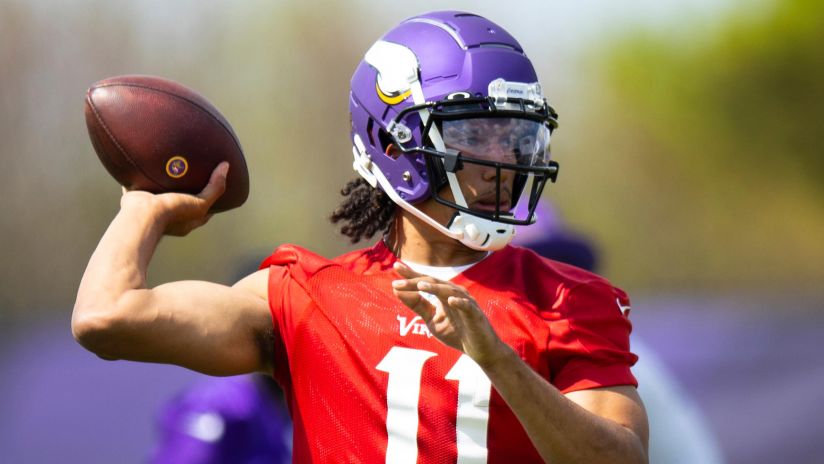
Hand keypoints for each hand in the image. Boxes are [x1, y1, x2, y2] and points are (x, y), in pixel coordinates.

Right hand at [120, 162, 228, 235]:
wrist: (141, 214)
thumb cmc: (173, 213)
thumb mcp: (201, 203)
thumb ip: (215, 188)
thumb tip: (226, 166)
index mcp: (187, 221)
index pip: (204, 209)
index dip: (211, 196)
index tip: (216, 181)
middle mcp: (171, 216)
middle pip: (184, 199)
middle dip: (188, 186)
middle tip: (194, 168)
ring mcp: (154, 207)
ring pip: (163, 191)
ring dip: (167, 181)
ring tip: (173, 162)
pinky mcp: (139, 198)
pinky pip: (143, 184)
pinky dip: (146, 176)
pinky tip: (150, 163)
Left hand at [391, 261, 507, 367]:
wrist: (479, 349)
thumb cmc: (456, 332)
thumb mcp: (431, 319)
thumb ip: (417, 305)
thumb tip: (396, 290)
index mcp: (444, 293)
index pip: (425, 281)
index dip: (411, 274)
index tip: (395, 266)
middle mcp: (455, 293)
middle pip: (434, 283)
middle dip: (416, 281)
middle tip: (398, 281)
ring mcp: (466, 303)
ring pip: (450, 291)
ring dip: (436, 287)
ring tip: (421, 284)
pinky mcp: (475, 315)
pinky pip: (467, 307)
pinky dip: (460, 302)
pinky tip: (450, 300)